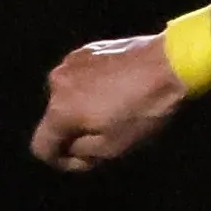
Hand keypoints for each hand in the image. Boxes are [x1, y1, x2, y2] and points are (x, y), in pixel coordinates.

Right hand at [31, 34, 188, 171]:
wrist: (170, 63)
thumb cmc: (144, 109)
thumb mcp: (115, 146)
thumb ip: (83, 153)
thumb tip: (73, 149)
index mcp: (59, 111)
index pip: (40, 146)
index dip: (59, 161)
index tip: (83, 161)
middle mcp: (57, 84)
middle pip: (56, 120)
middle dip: (75, 133)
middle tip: (107, 136)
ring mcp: (71, 62)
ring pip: (69, 97)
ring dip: (84, 108)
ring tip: (117, 110)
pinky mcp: (89, 49)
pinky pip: (82, 77)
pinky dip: (93, 88)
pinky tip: (120, 89)